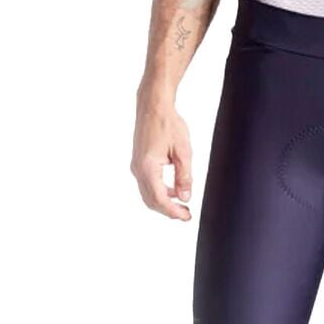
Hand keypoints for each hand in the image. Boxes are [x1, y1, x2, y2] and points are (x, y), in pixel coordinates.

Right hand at [130, 97, 192, 220]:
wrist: (153, 106)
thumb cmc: (168, 124)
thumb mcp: (183, 152)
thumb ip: (184, 177)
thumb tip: (185, 197)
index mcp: (148, 168)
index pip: (160, 199)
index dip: (174, 212)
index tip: (187, 217)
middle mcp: (138, 169)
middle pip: (151, 201)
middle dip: (169, 211)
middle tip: (186, 215)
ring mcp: (136, 167)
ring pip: (148, 195)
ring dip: (164, 203)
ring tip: (183, 205)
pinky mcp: (138, 163)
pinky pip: (147, 185)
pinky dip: (160, 192)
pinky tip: (174, 191)